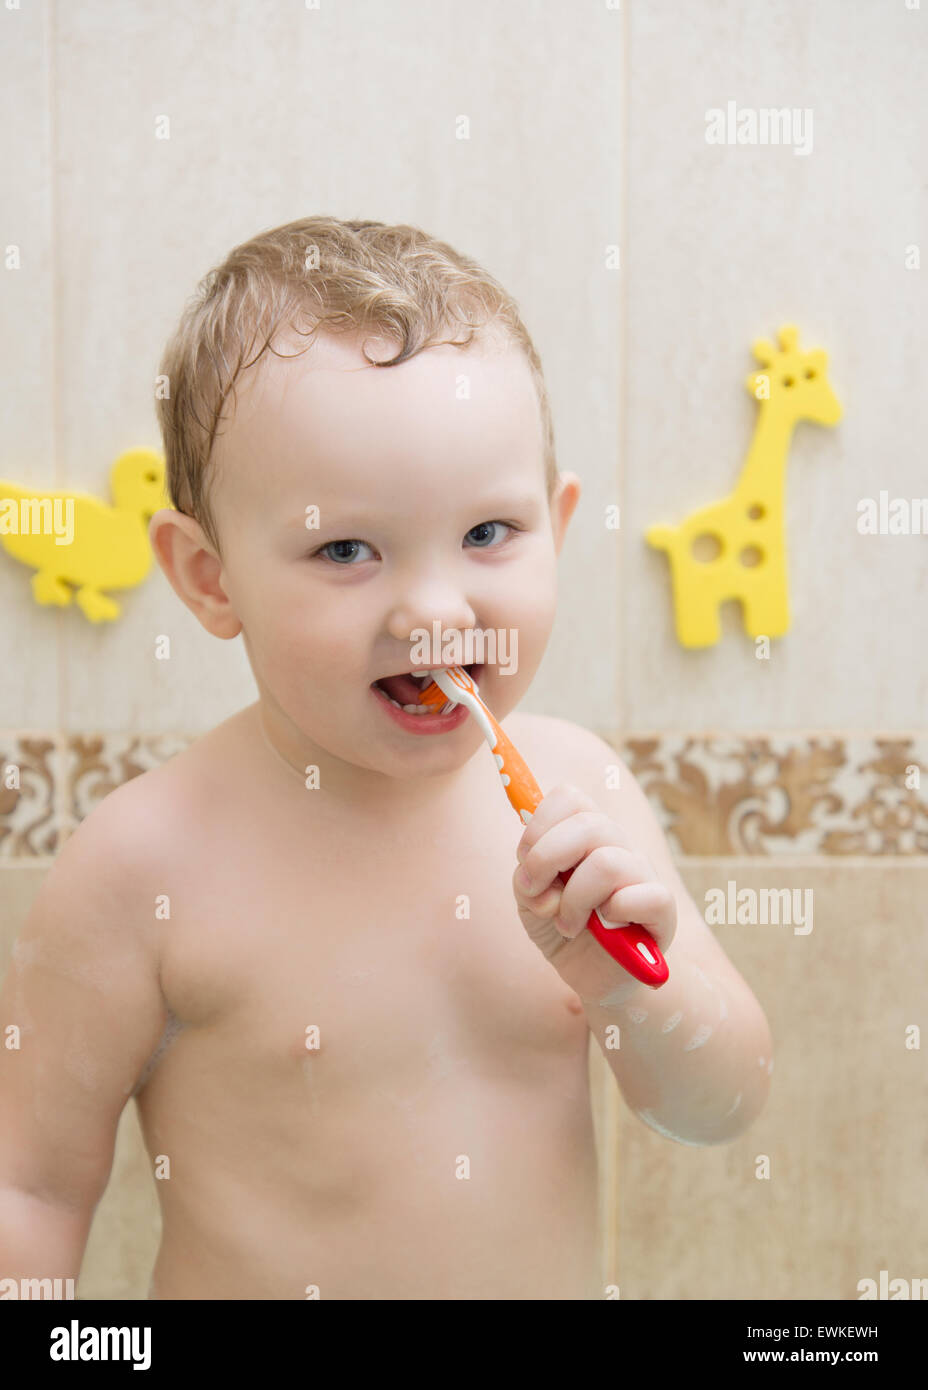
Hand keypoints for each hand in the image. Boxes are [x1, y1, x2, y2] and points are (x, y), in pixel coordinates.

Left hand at [512, 784, 676, 1006]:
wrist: (595, 977)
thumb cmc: (564, 929)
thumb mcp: (532, 901)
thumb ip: (527, 879)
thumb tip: (535, 878)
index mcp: (587, 834)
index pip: (570, 797)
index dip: (539, 826)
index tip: (525, 862)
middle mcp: (618, 846)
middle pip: (588, 824)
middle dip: (546, 859)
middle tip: (538, 894)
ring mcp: (643, 875)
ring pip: (607, 863)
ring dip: (573, 900)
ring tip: (567, 924)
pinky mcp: (662, 910)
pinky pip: (645, 896)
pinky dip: (614, 913)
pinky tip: (605, 930)